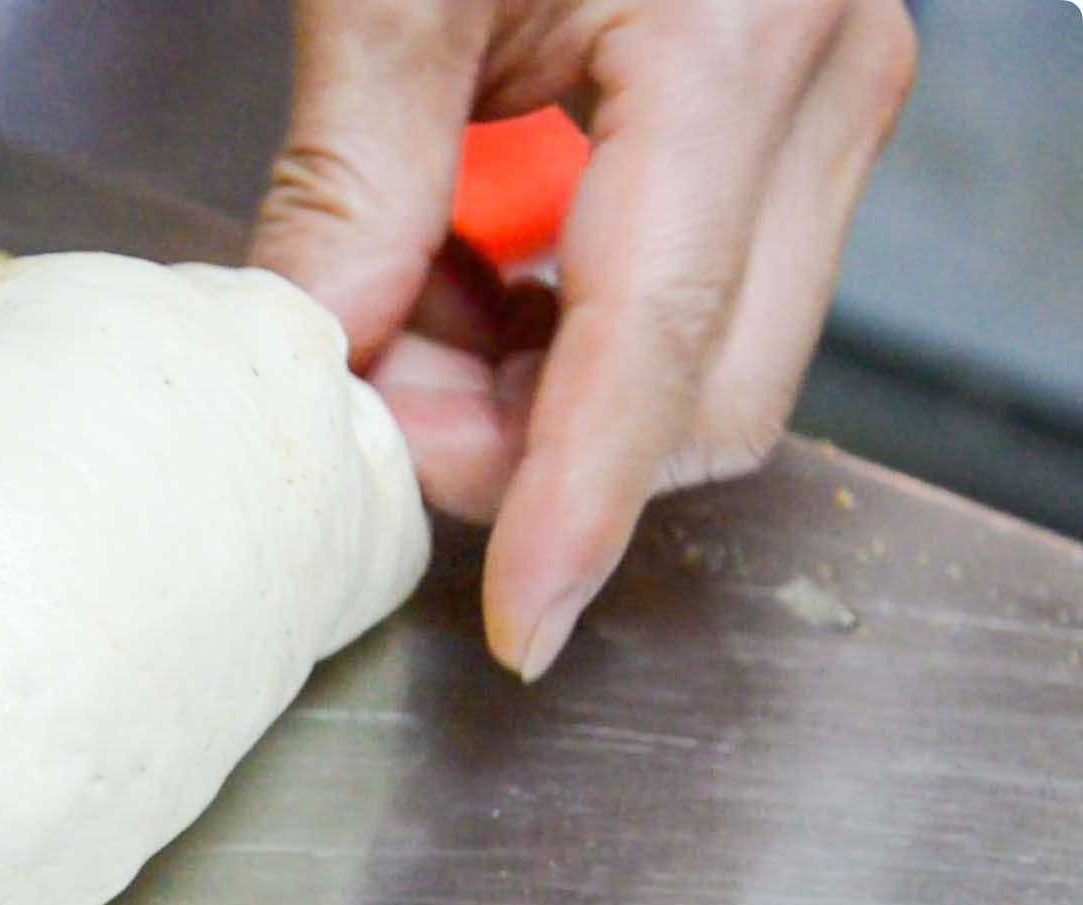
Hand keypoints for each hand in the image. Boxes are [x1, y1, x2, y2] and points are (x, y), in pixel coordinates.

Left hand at [251, 0, 915, 679]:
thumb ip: (351, 180)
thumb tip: (307, 367)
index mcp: (728, 42)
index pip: (655, 343)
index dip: (578, 502)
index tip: (520, 622)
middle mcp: (817, 82)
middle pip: (700, 387)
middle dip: (525, 442)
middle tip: (364, 397)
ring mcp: (821, 102)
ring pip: (703, 357)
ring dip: (536, 391)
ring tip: (396, 316)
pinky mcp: (786, 114)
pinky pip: (695, 290)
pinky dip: (566, 327)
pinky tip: (463, 276)